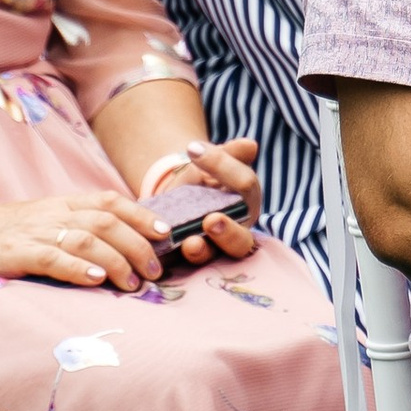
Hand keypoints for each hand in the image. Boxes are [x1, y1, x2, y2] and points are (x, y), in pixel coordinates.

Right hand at [0, 190, 180, 291]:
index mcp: (63, 203)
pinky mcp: (17, 252)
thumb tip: (119, 246)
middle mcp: (54, 213)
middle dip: (138, 244)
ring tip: (134, 283)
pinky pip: (54, 257)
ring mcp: (36, 232)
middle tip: (155, 270)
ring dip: (117, 261)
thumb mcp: (44, 222)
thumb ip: (76, 228)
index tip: (165, 232)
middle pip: (108, 222)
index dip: (142, 214)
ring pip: (88, 239)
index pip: (111, 201)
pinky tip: (97, 280)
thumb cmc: (2, 233)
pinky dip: (79, 268)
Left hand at [151, 137, 260, 266]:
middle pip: (241, 239)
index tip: (191, 149)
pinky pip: (185, 265)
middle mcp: (237, 231)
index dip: (221, 165)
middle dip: (228, 232)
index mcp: (248, 201)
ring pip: (216, 257)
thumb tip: (250, 144)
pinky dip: (175, 260)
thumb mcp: (213, 163)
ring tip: (190, 243)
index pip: (244, 183)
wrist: (177, 199)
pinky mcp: (190, 261)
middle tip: (210, 220)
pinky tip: (160, 252)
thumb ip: (229, 155)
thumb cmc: (204, 179)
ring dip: (203, 251)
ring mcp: (214, 250)